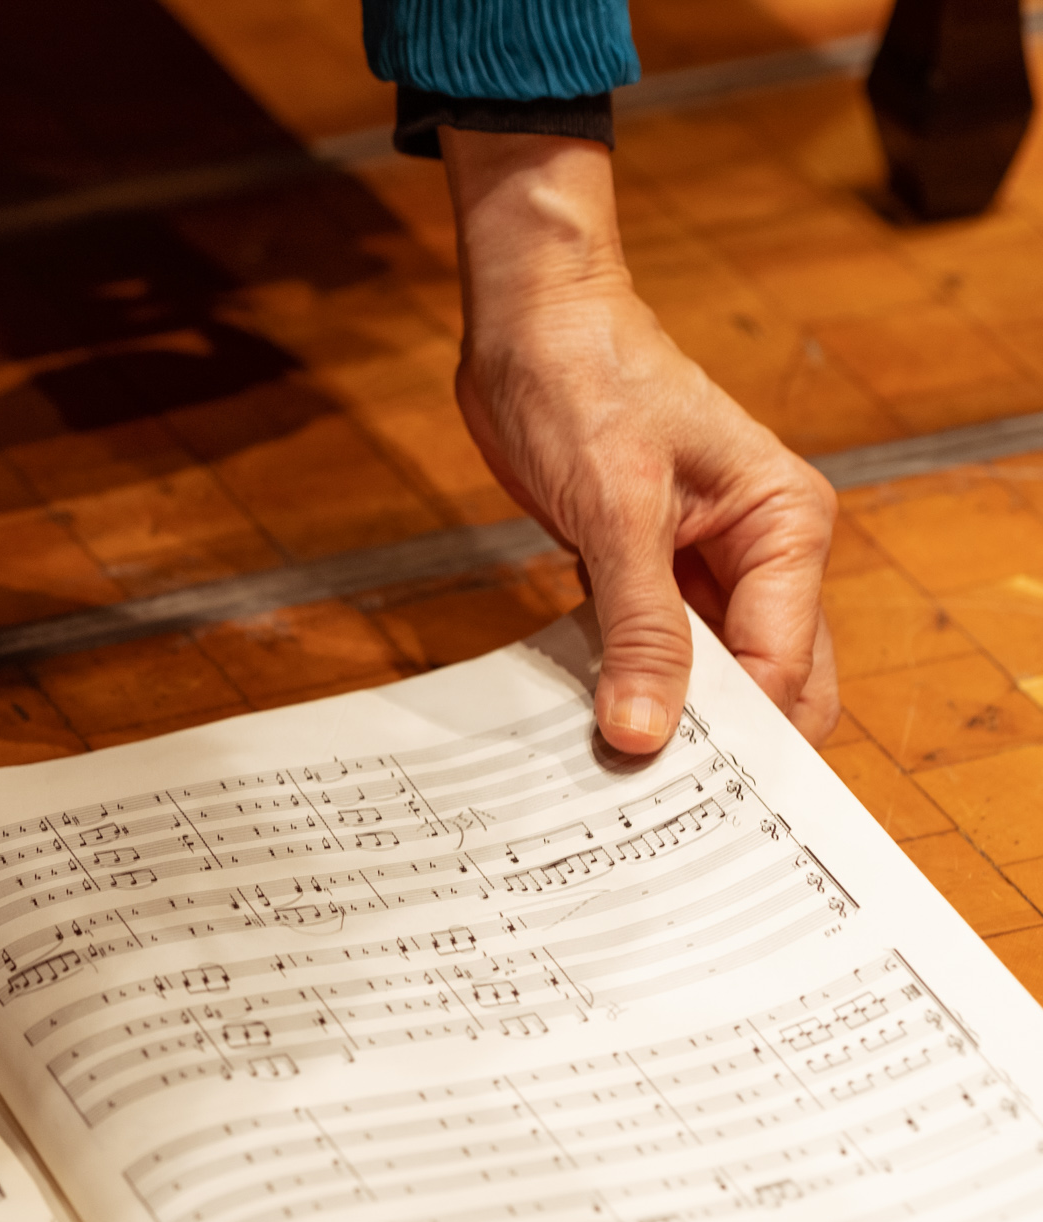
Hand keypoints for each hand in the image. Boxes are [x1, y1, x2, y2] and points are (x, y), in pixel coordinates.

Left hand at [440, 128, 838, 752]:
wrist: (531, 321)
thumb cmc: (588, 382)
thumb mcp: (617, 511)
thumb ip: (640, 627)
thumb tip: (648, 732)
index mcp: (787, 528)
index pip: (784, 664)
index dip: (742, 735)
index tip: (683, 795)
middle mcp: (761, 552)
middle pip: (765, 681)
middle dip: (719, 741)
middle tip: (655, 803)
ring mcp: (703, 564)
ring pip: (705, 673)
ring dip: (666, 717)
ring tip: (615, 779)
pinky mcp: (645, 567)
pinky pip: (649, 648)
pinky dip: (625, 683)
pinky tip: (586, 721)